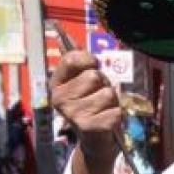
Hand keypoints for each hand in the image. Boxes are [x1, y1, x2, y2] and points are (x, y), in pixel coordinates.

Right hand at [51, 50, 121, 165]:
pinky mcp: (90, 127)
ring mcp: (74, 114)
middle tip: (99, 98)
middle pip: (94, 76)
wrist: (95, 143)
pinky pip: (116, 112)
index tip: (93, 67)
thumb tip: (63, 31)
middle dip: (104, 85)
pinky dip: (117, 116)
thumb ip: (77, 61)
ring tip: (104, 110)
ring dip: (112, 102)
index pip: (73, 58)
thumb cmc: (91, 108)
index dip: (89, 60)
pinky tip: (107, 122)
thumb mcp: (80, 83)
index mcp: (56, 84)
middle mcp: (60, 99)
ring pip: (108, 93)